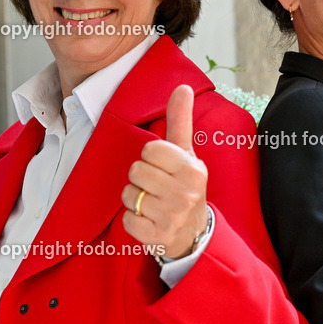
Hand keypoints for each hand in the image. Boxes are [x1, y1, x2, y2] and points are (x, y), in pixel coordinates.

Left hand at [121, 84, 208, 259]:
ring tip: (152, 203)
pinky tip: (149, 220)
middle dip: (141, 178)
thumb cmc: (184, 185)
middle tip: (156, 186)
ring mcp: (173, 216)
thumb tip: (182, 87)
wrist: (194, 233)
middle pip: (136, 171)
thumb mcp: (186, 154)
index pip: (150, 149)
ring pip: (129, 195)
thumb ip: (180, 120)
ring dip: (135, 199)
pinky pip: (128, 220)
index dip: (151, 157)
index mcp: (192, 169)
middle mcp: (185, 192)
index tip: (162, 167)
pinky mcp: (159, 236)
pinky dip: (134, 221)